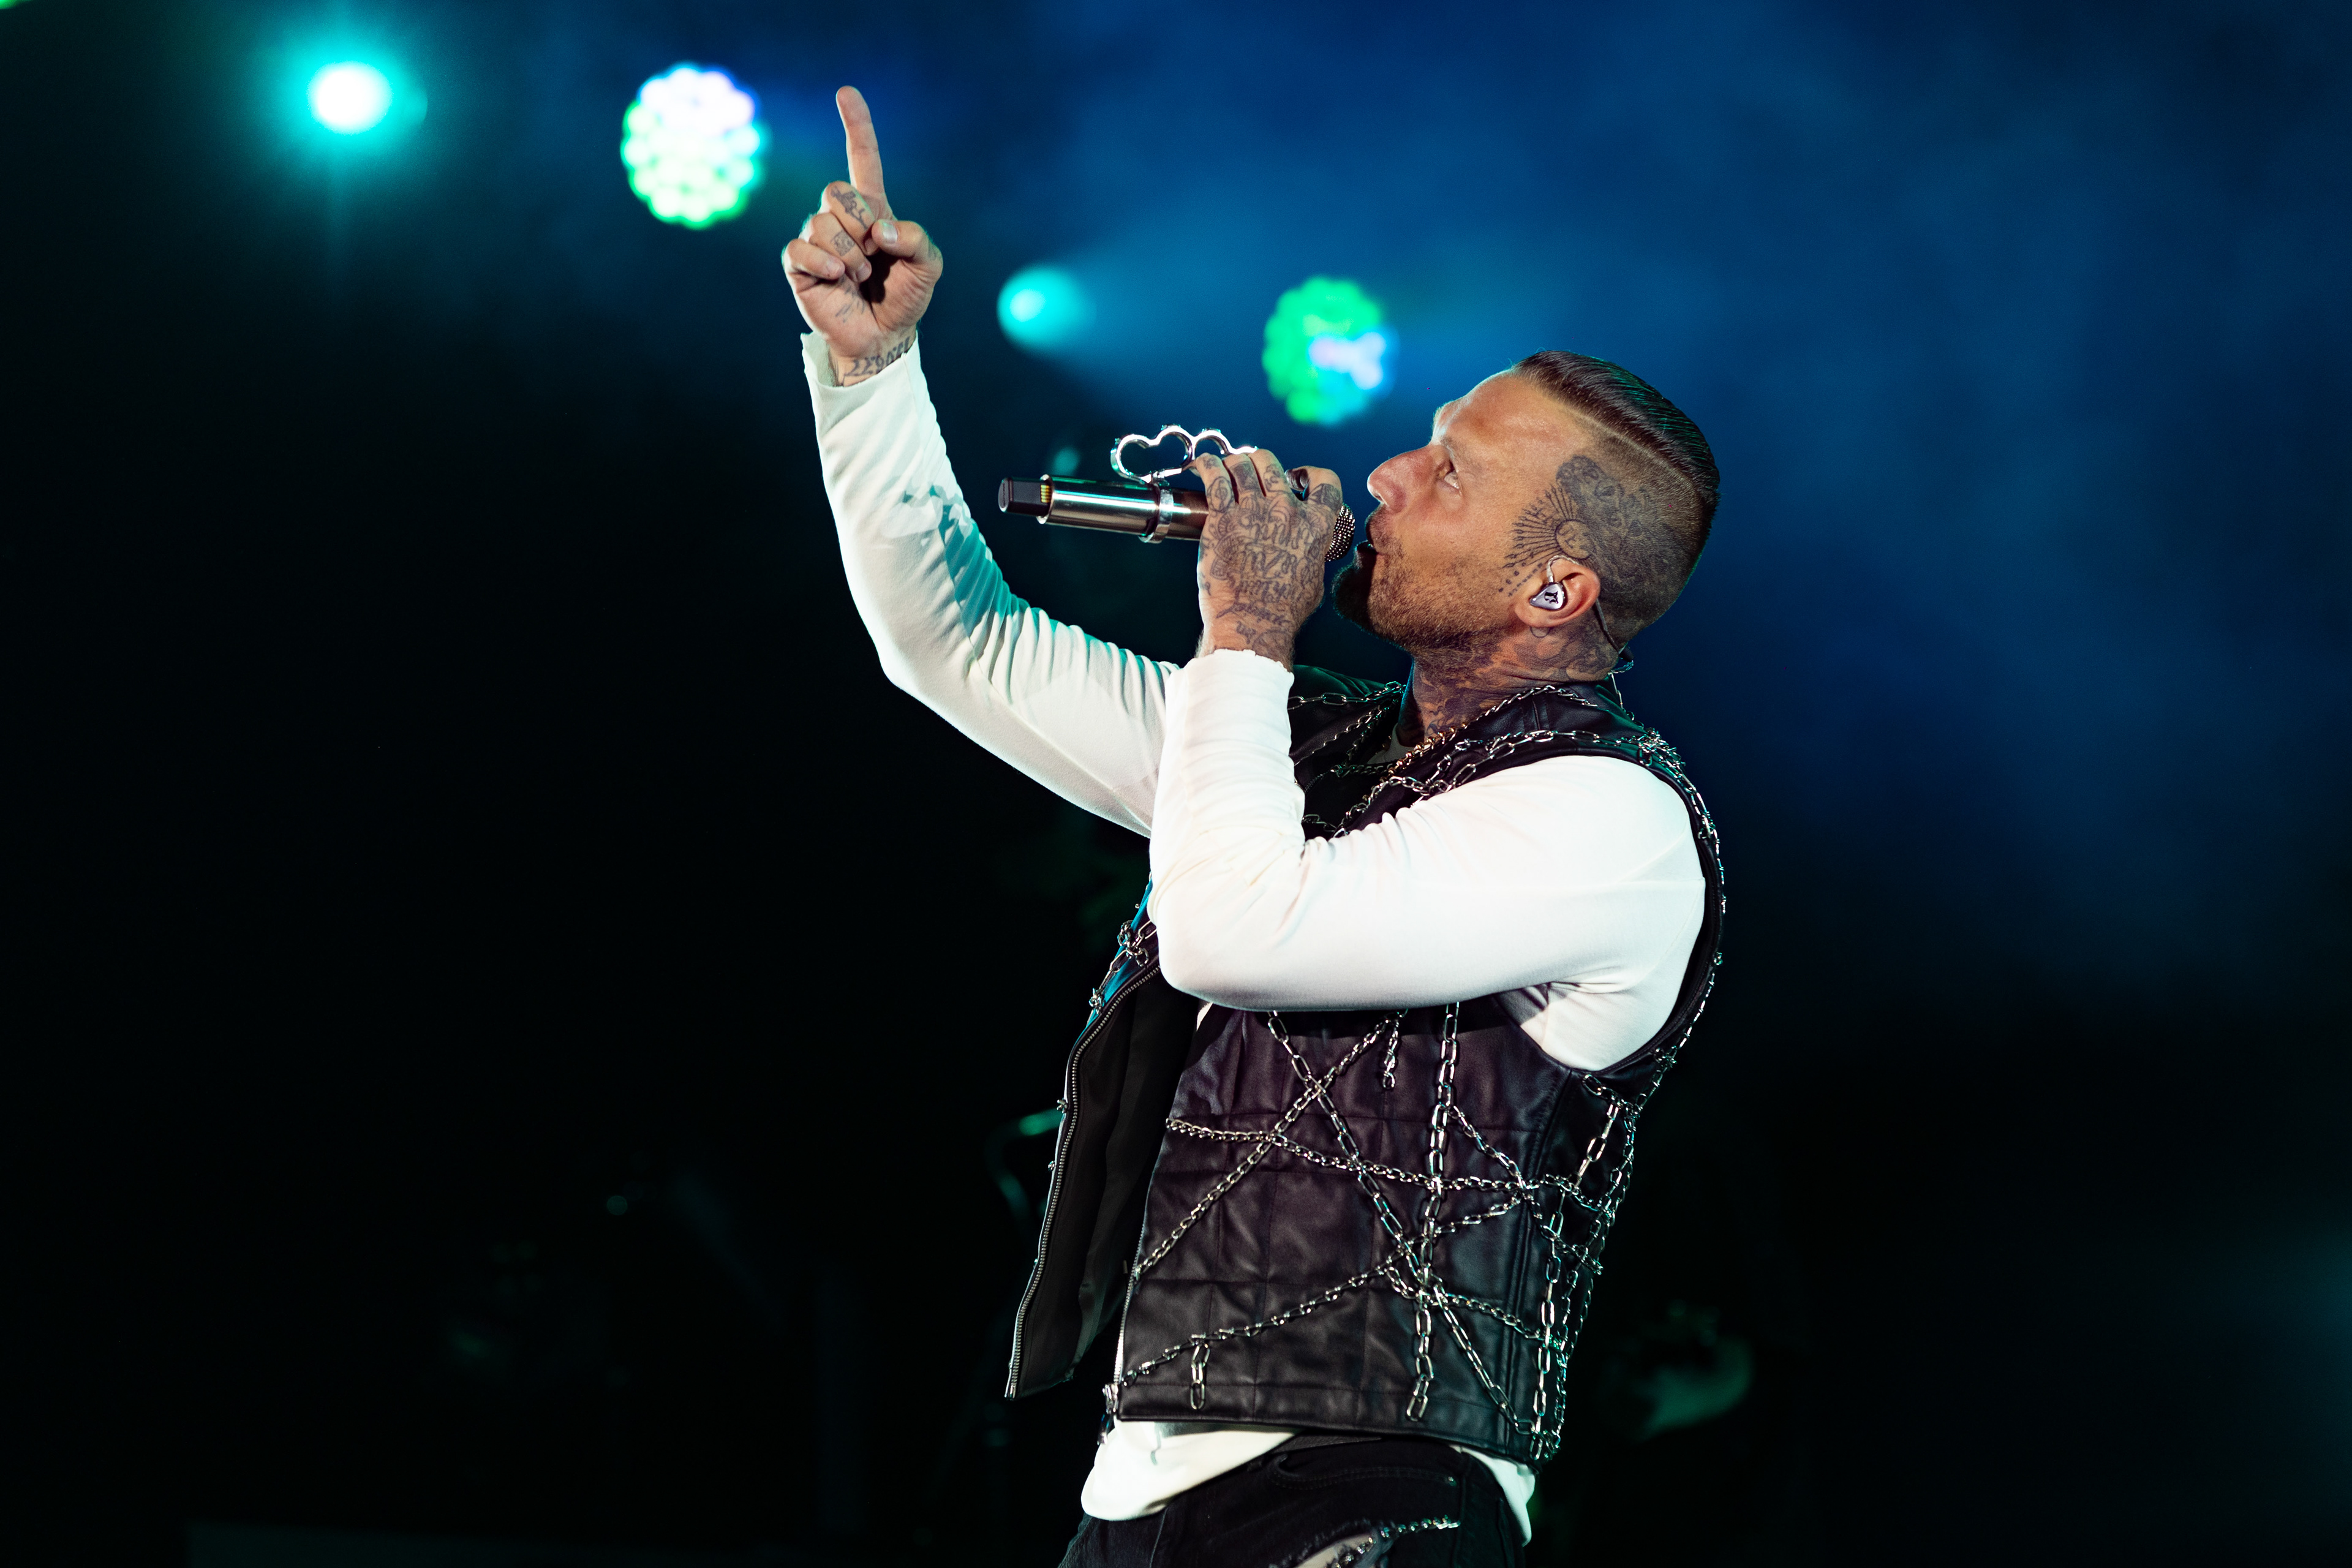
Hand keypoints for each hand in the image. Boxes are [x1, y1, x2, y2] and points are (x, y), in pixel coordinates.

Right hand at [782, 87, 943, 384]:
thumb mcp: (928, 266)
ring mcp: (816, 238)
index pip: (862, 159)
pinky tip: (838, 279)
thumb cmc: (904, 297)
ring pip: (822, 222)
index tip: (846, 92)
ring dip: (850, 255)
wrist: (884, 337)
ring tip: (858, 277)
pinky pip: (802, 248)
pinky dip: (825, 264)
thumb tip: (879, 230)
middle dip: (861, 224)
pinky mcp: (798, 263)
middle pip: (836, 190)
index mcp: (873, 208)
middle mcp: (840, 217)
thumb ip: (915, 238)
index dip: (856, 126)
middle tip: (873, 256)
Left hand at [1191, 449, 1344, 667]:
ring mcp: (1253, 510)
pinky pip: (1214, 475)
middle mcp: (1286, 511)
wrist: (1252, 623)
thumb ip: (1313, 554)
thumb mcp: (1313, 580)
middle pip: (1272, 463)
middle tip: (1250, 474)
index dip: (1308, 474)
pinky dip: (1206, 465)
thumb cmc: (1281, 611)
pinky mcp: (1222, 517)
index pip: (1324, 480)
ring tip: (1224, 469)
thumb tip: (1311, 550)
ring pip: (1243, 463)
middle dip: (1259, 463)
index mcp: (1314, 525)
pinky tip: (1201, 466)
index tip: (1295, 478)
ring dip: (1233, 462)